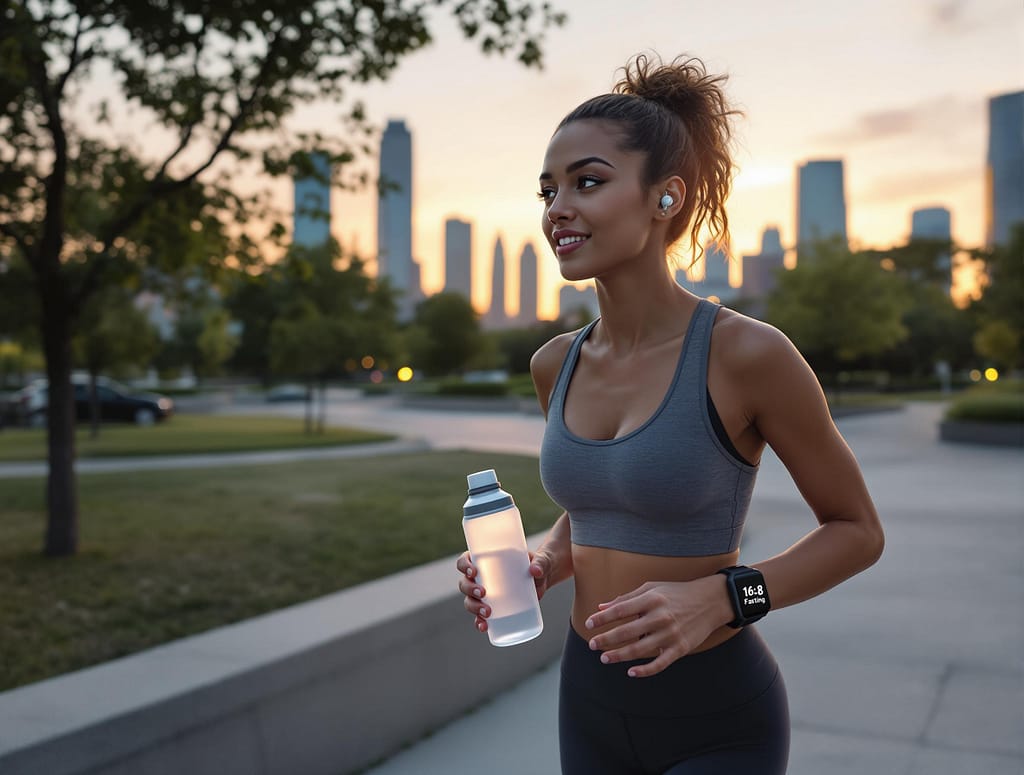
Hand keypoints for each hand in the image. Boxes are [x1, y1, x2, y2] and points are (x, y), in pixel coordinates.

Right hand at [456, 550, 555, 633]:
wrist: (545, 578)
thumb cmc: (539, 563)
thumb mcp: (541, 559)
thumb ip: (540, 562)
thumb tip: (535, 571)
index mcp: (486, 559)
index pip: (465, 560)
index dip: (464, 565)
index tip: (474, 571)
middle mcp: (481, 576)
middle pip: (465, 583)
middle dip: (470, 589)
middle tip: (483, 593)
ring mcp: (486, 593)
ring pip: (470, 600)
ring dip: (474, 607)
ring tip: (487, 613)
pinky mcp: (494, 607)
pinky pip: (480, 616)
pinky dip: (479, 622)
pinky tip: (484, 627)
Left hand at [582, 575, 731, 677]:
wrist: (711, 601)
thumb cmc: (677, 593)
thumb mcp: (652, 588)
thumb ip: (627, 598)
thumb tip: (601, 607)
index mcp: (652, 599)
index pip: (620, 610)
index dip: (602, 618)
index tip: (588, 623)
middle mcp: (660, 616)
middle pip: (626, 632)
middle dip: (606, 639)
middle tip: (592, 645)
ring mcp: (671, 634)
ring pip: (639, 650)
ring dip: (619, 656)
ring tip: (605, 658)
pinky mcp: (681, 648)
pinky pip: (660, 663)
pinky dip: (644, 670)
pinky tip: (630, 672)